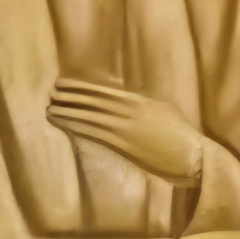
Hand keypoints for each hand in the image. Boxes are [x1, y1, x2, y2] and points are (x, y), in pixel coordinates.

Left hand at [48, 76, 203, 193]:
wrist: (189, 155)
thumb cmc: (178, 135)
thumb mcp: (160, 110)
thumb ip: (140, 104)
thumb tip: (124, 101)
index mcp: (138, 101)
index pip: (103, 91)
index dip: (82, 86)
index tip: (65, 82)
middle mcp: (128, 112)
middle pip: (93, 102)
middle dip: (71, 96)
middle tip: (51, 92)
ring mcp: (124, 130)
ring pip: (90, 118)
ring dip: (68, 113)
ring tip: (50, 108)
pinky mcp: (122, 147)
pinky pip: (94, 135)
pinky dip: (77, 128)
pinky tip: (65, 124)